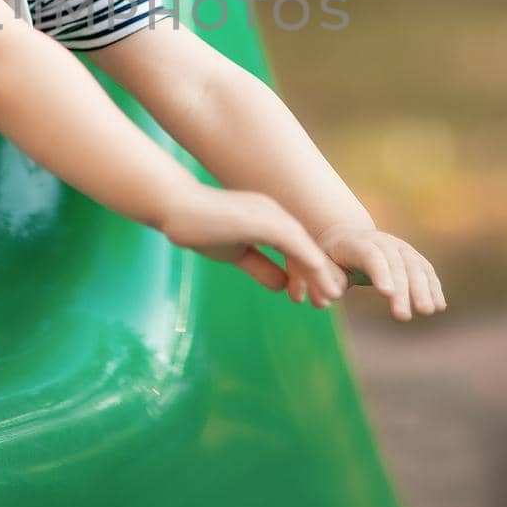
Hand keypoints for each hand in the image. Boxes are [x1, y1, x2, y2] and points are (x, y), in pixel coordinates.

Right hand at [160, 186, 348, 307]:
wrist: (173, 208)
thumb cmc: (200, 229)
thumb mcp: (236, 253)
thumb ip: (261, 267)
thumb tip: (284, 286)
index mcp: (269, 221)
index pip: (298, 250)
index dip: (310, 273)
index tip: (320, 298)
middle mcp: (273, 213)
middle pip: (306, 246)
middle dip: (321, 273)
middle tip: (333, 299)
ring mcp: (266, 212)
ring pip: (302, 243)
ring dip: (318, 269)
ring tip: (331, 294)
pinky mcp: (258, 216)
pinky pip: (288, 237)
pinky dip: (304, 255)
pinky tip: (315, 271)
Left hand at [316, 222, 445, 321]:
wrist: (344, 234)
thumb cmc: (328, 256)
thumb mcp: (317, 264)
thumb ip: (320, 280)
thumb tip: (326, 299)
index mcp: (355, 243)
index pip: (371, 256)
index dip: (380, 272)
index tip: (387, 293)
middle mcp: (381, 241)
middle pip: (396, 263)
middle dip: (402, 289)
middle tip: (403, 316)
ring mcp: (398, 247)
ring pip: (414, 266)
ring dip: (423, 289)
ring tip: (428, 311)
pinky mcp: (410, 256)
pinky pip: (424, 270)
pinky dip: (433, 286)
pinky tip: (439, 305)